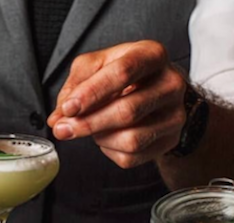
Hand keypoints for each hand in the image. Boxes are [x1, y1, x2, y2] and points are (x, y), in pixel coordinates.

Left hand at [47, 40, 186, 167]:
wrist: (155, 91)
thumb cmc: (124, 75)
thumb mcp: (97, 65)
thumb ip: (75, 86)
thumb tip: (58, 117)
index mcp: (152, 55)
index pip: (122, 73)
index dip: (91, 93)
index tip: (68, 108)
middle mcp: (170, 83)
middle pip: (127, 111)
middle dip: (88, 124)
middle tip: (62, 129)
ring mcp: (175, 114)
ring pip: (131, 139)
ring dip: (99, 138)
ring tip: (90, 128)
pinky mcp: (170, 140)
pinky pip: (133, 156)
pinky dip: (110, 150)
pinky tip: (106, 137)